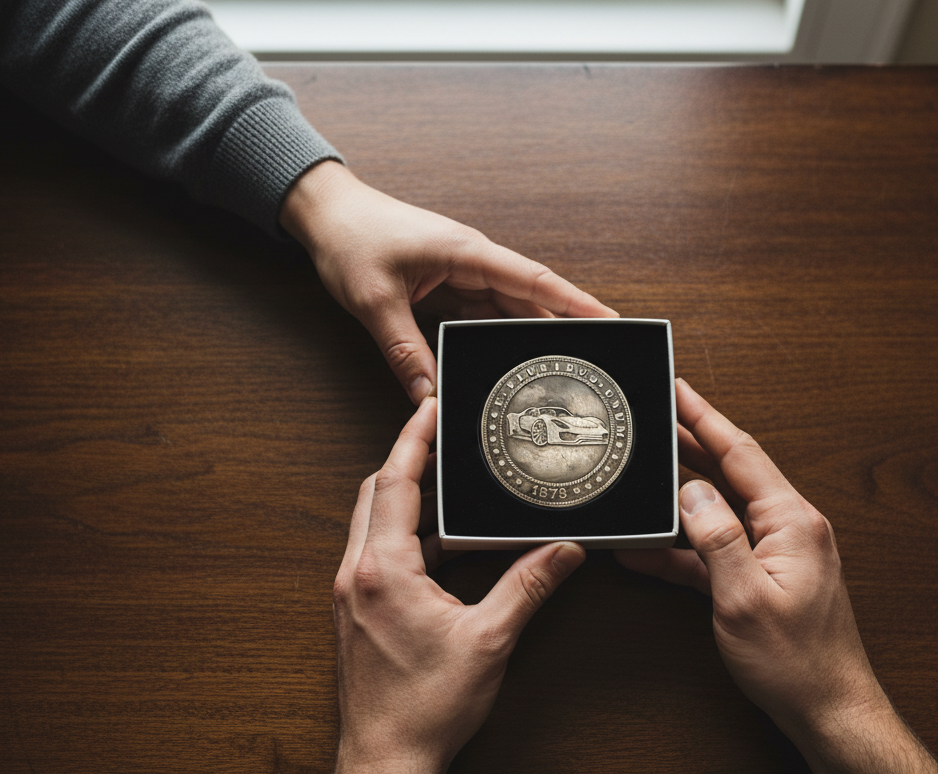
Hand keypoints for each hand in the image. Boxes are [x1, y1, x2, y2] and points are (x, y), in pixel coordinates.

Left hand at [280, 161, 616, 403]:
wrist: (324, 212)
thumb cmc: (349, 239)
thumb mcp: (374, 301)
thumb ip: (404, 351)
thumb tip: (430, 396)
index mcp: (467, 252)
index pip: (534, 281)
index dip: (576, 302)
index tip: (613, 320)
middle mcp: (473, 260)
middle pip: (531, 298)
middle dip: (565, 325)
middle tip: (598, 357)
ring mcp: (462, 272)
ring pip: (509, 309)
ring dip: (531, 333)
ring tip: (560, 365)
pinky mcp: (447, 284)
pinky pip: (483, 313)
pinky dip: (497, 335)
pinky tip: (507, 360)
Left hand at [325, 397, 585, 773]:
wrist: (387, 761)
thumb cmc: (425, 708)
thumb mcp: (489, 640)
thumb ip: (528, 587)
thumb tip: (565, 551)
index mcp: (383, 569)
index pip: (395, 481)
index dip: (414, 438)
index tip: (430, 406)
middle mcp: (357, 574)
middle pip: (375, 493)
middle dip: (409, 459)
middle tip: (443, 436)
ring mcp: (351, 595)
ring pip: (372, 523)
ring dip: (407, 499)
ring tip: (450, 486)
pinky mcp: (355, 614)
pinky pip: (375, 554)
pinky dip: (405, 536)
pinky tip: (441, 547)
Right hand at [618, 378, 883, 734]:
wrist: (830, 710)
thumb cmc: (798, 663)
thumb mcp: (744, 599)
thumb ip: (716, 539)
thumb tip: (691, 494)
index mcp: (792, 521)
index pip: (741, 453)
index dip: (705, 418)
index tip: (678, 390)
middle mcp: (791, 527)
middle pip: (732, 471)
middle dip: (691, 444)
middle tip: (655, 419)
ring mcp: (779, 551)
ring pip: (722, 509)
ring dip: (681, 498)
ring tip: (644, 476)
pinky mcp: (767, 576)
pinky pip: (720, 548)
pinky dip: (686, 546)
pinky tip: (649, 549)